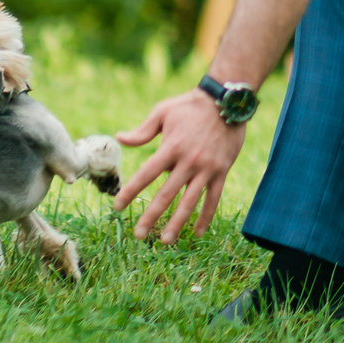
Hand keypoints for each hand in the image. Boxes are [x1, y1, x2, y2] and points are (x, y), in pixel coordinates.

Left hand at [111, 87, 245, 243]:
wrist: (226, 101)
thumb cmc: (190, 105)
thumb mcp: (163, 112)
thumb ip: (142, 130)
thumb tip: (119, 138)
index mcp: (171, 147)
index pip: (146, 174)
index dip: (130, 191)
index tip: (117, 207)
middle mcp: (188, 161)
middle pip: (166, 194)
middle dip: (151, 216)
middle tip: (138, 234)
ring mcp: (207, 168)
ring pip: (190, 202)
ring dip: (177, 223)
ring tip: (165, 240)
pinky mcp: (221, 171)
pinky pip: (213, 198)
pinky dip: (206, 216)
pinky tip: (198, 232)